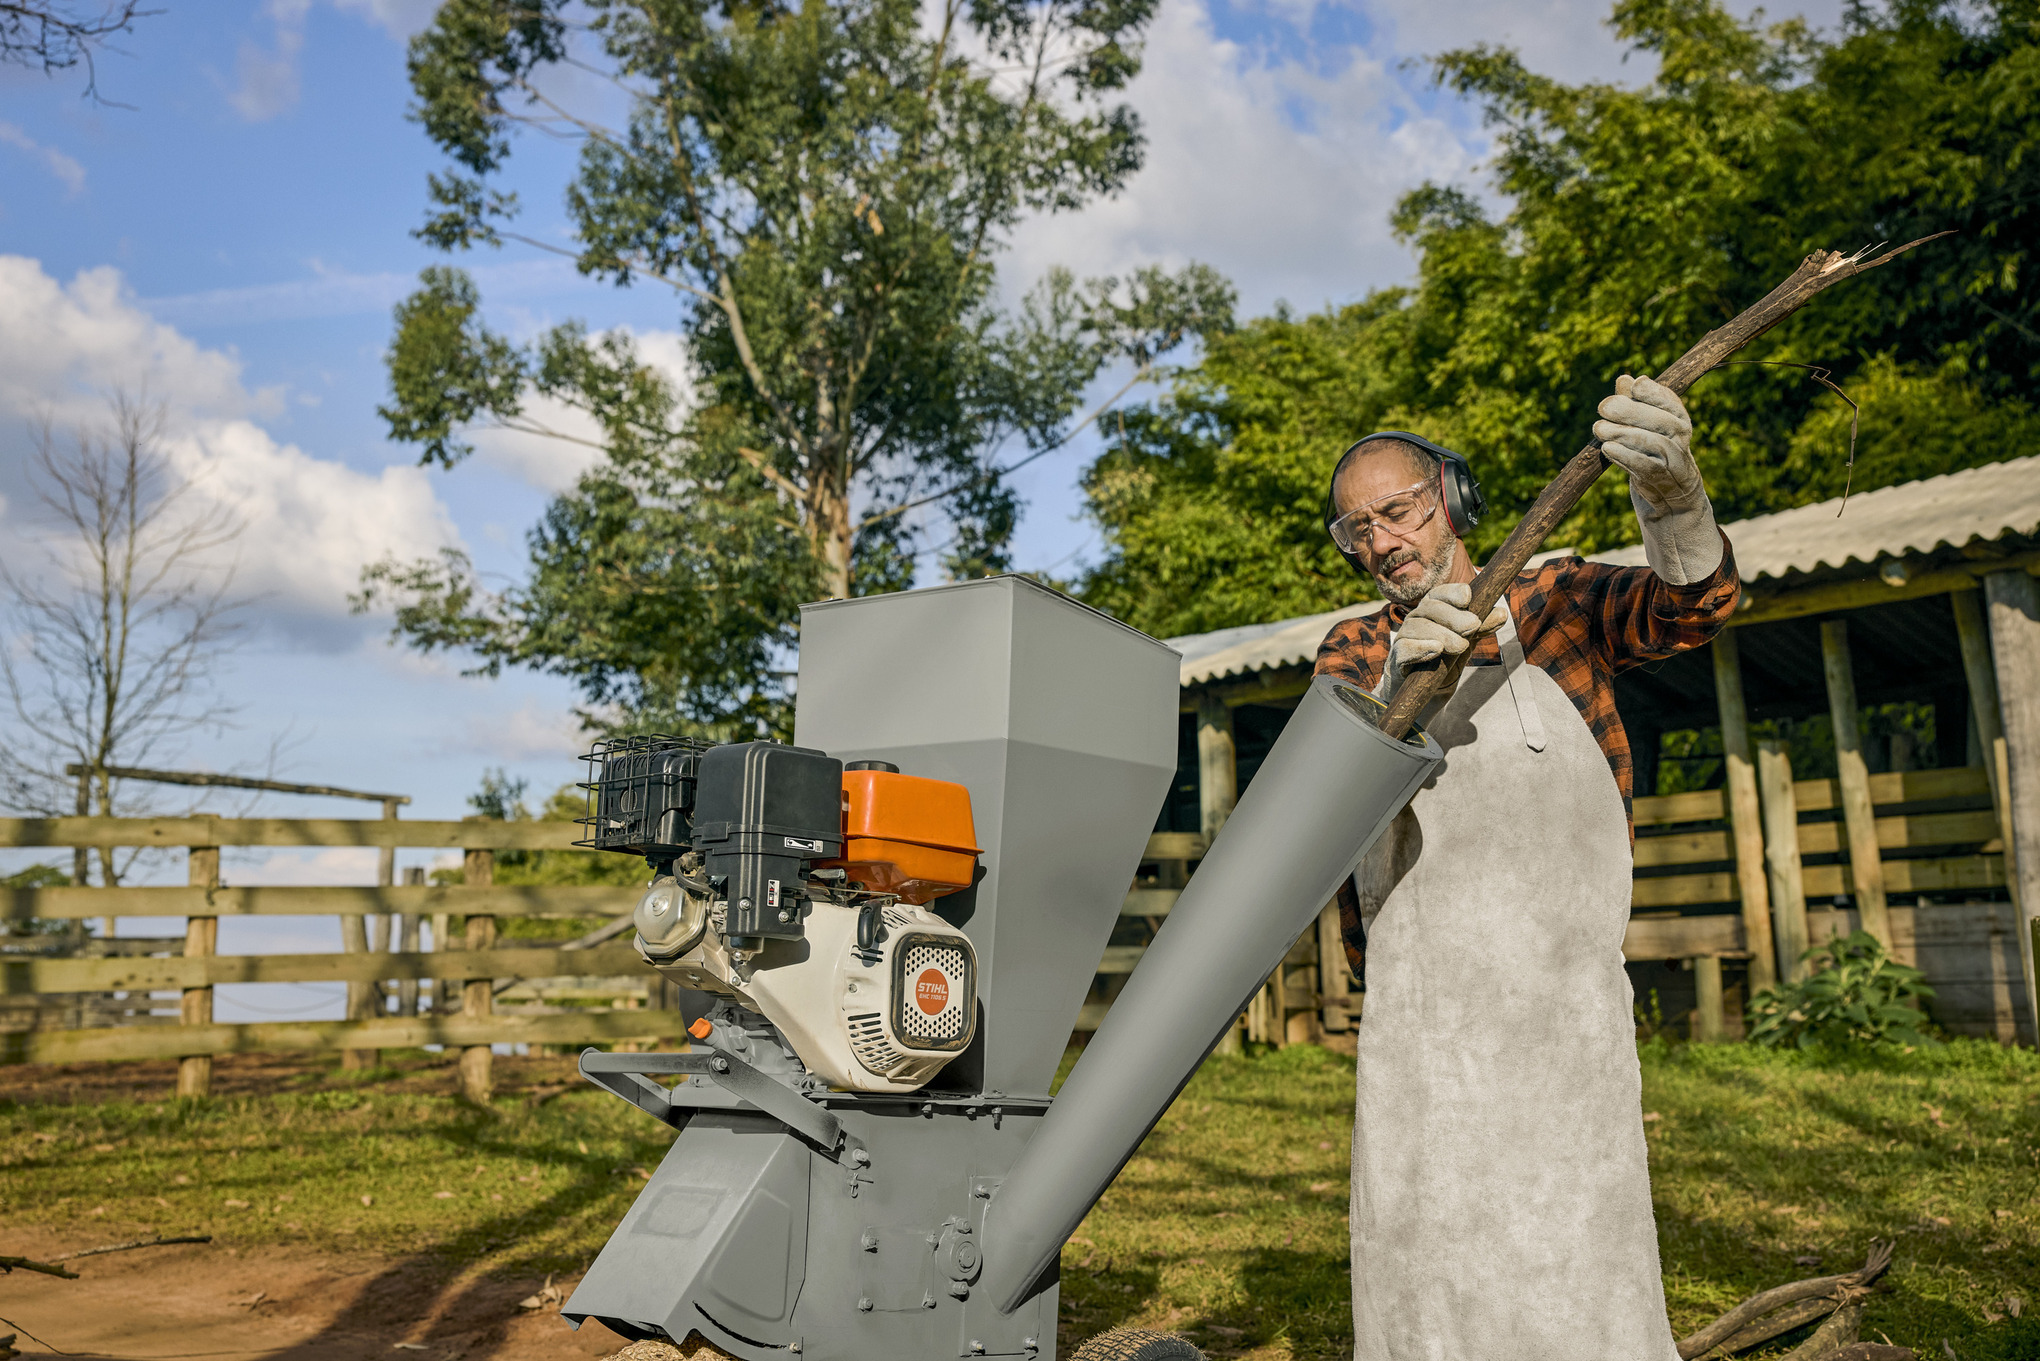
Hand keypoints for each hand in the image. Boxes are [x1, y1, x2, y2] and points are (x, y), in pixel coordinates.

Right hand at [1391, 583, 1506, 669]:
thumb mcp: (1466, 644)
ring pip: (1416, 627)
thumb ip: (1480, 628)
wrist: (1424, 695)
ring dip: (1441, 634)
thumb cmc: (1443, 663)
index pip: (1438, 594)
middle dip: (1452, 616)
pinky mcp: (1396, 661)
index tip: (1468, 598)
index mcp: (1431, 612)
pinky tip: (1436, 650)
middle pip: (1429, 608)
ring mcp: (1404, 640)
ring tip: (1461, 645)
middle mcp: (1415, 621)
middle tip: (1473, 626)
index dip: (1452, 593)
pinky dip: (1419, 648)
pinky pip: (1403, 649)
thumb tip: (1501, 613)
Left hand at [1594, 374, 1704, 514]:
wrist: (1670, 490)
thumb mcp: (1645, 423)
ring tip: (1599, 429)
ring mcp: (1674, 459)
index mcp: (1678, 417)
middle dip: (1631, 411)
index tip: (1634, 386)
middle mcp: (1680, 436)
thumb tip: (1624, 379)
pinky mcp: (1661, 480)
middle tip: (1603, 407)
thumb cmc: (1652, 448)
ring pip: (1653, 443)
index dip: (1653, 391)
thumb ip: (1634, 402)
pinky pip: (1646, 467)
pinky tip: (1607, 448)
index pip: (1670, 401)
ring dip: (1623, 434)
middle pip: (1662, 421)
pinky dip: (1625, 456)